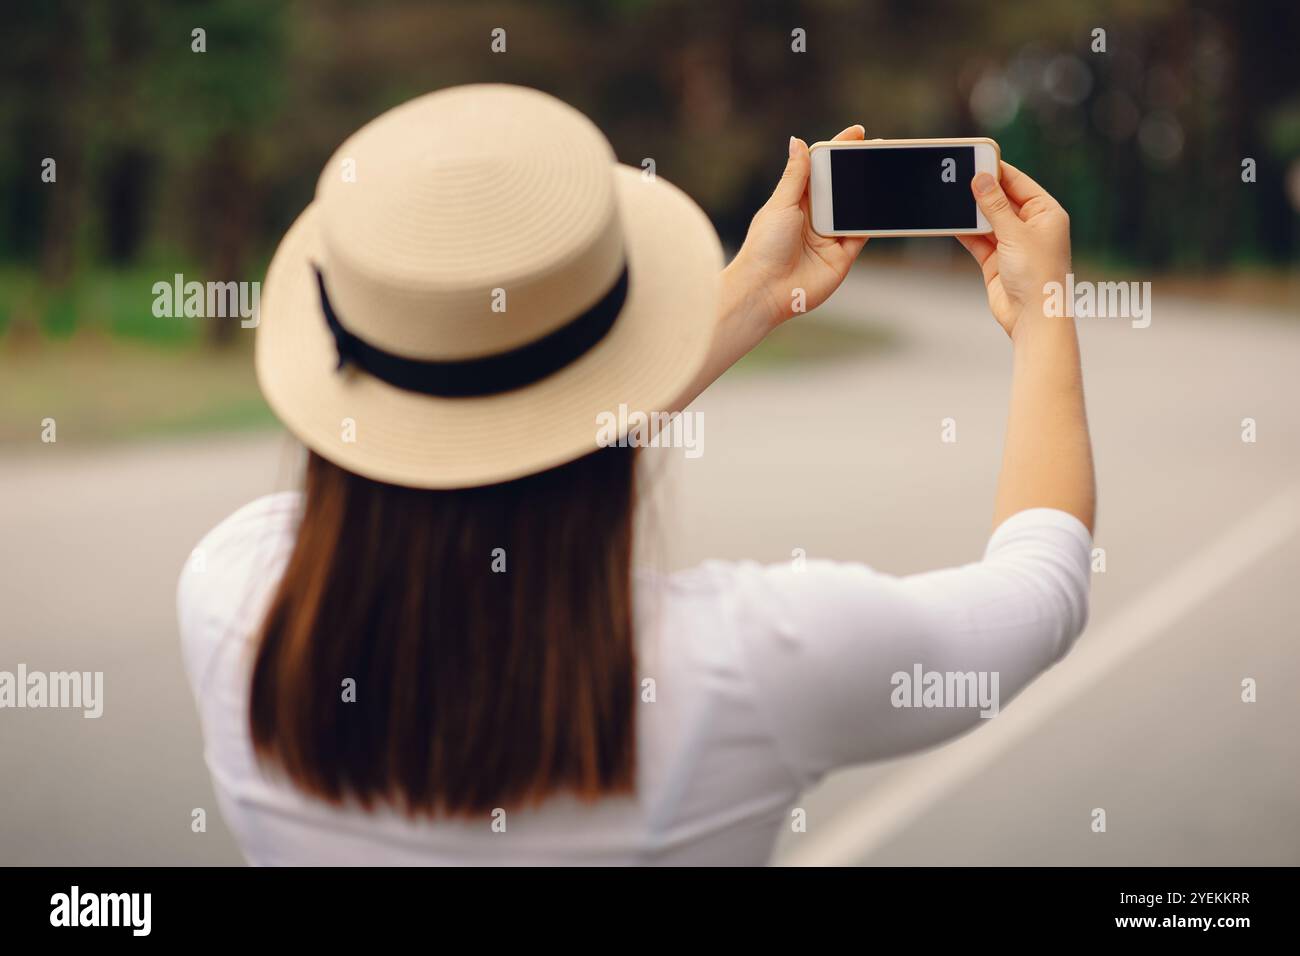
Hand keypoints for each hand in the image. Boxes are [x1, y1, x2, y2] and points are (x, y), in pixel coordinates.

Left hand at [723, 125, 869, 331]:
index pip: (820, 169)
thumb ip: (795, 175)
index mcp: (795, 201)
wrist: (766, 291)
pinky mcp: (842, 256)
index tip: (857, 133)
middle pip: (842, 187)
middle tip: (879, 148)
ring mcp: (829, 237)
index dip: (838, 150)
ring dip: (870, 192)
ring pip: (855, 208)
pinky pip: (863, 234)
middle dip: (860, 168)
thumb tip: (797, 141)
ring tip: (888, 170)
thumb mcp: (780, 204)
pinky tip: (885, 203)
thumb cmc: (764, 247)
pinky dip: (875, 220)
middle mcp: (814, 217)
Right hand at [957, 162, 1071, 339]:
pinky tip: (950, 221)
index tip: (976, 159)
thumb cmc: (1037, 275)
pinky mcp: (996, 261)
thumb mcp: (1015, 233)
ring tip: (950, 196)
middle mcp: (1030, 227)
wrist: (1032, 317)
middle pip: (1001, 200)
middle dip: (981, 191)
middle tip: (958, 176)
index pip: (1019, 183)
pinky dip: (965, 232)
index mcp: (1046, 213)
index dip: (998, 171)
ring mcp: (1012, 244)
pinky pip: (977, 240)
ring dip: (971, 213)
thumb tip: (981, 179)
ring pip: (987, 220)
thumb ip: (994, 206)